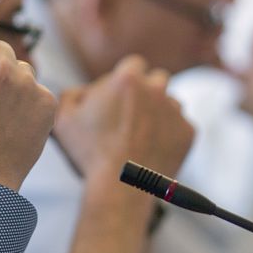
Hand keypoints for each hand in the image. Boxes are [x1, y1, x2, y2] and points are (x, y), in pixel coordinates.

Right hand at [53, 55, 193, 181]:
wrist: (120, 188)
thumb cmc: (89, 153)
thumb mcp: (64, 118)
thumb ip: (71, 95)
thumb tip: (80, 92)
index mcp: (128, 77)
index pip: (133, 64)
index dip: (125, 79)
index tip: (119, 95)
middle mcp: (157, 88)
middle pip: (156, 79)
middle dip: (147, 92)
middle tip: (132, 114)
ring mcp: (176, 111)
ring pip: (171, 103)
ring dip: (160, 113)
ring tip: (142, 135)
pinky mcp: (189, 133)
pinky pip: (181, 127)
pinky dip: (171, 135)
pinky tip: (154, 148)